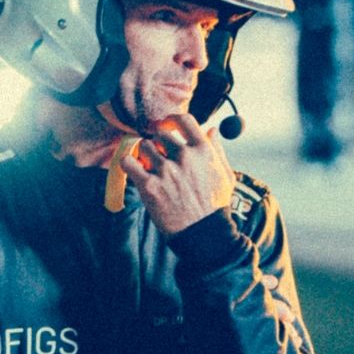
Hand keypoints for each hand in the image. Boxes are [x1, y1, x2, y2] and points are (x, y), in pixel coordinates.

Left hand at [120, 113, 231, 235]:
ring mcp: (165, 170)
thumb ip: (217, 150)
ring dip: (144, 154)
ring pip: (144, 146)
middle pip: (160, 134)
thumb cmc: (215, 205)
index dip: (172, 120)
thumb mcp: (225, 175)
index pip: (183, 120)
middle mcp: (184, 157)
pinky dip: (128, 163)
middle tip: (159, 156)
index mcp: (203, 151)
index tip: (167, 126)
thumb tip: (211, 130)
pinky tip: (134, 170)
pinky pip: (128, 162)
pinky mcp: (149, 185)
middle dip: (158, 144)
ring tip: (150, 168)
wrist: (202, 233)